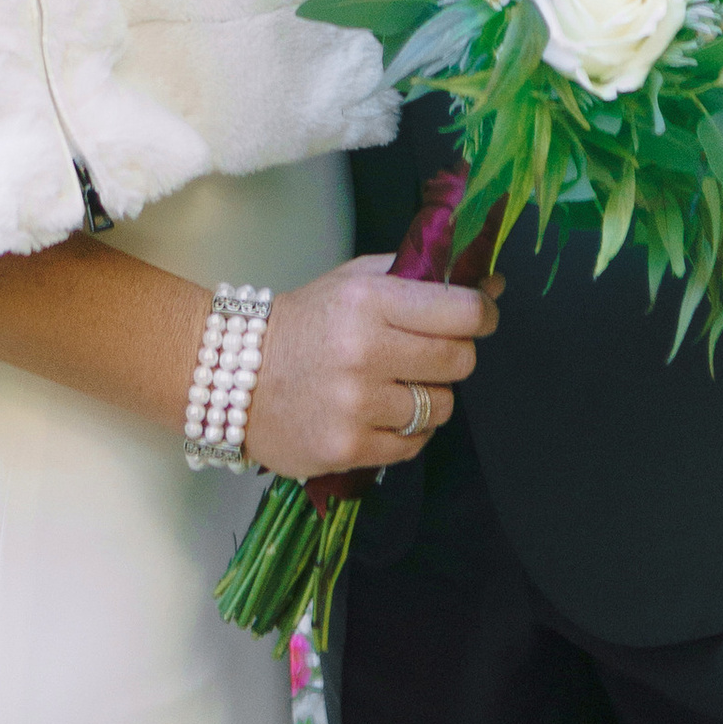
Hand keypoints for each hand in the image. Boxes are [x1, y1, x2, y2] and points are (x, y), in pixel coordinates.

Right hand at [243, 253, 499, 481]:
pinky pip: (413, 445)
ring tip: (397, 385)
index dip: (482, 313)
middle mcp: (365, 353)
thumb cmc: (304, 322)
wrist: (232, 375)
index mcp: (369, 302)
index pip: (459, 311)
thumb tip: (490, 282)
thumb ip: (417, 274)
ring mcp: (356, 406)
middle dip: (455, 354)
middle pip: (458, 361)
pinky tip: (380, 413)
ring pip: (440, 407)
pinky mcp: (348, 449)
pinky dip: (407, 430)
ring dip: (429, 396)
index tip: (481, 315)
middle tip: (431, 352)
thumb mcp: (353, 282)